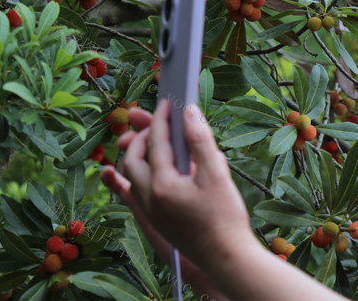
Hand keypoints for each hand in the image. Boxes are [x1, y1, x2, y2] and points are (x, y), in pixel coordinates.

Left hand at [101, 100, 253, 297]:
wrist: (226, 255)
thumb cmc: (224, 215)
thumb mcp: (216, 172)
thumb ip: (200, 140)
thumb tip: (189, 112)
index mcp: (162, 185)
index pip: (155, 143)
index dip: (160, 119)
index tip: (167, 103)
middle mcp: (149, 198)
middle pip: (133, 159)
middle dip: (142, 137)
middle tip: (158, 123)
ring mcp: (150, 211)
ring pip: (132, 176)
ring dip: (138, 155)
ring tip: (153, 142)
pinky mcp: (155, 220)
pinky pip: (136, 192)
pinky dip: (139, 175)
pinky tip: (151, 170)